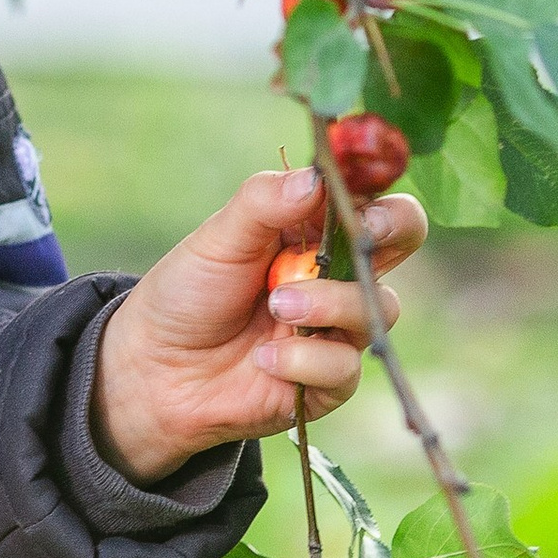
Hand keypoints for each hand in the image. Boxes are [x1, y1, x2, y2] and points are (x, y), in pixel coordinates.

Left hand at [89, 165, 427, 485]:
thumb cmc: (190, 290)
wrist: (158, 368)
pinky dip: (304, 360)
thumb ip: (264, 203)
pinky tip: (264, 358)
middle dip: (391, 229)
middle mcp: (335, 273)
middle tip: (362, 233)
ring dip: (327, 303)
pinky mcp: (328, 380)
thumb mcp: (218, 238)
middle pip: (399, 239)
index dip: (375, 184)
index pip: (365, 194)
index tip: (362, 187)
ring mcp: (337, 326)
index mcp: (311, 227)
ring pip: (377, 306)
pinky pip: (345, 366)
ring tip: (277, 305)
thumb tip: (317, 177)